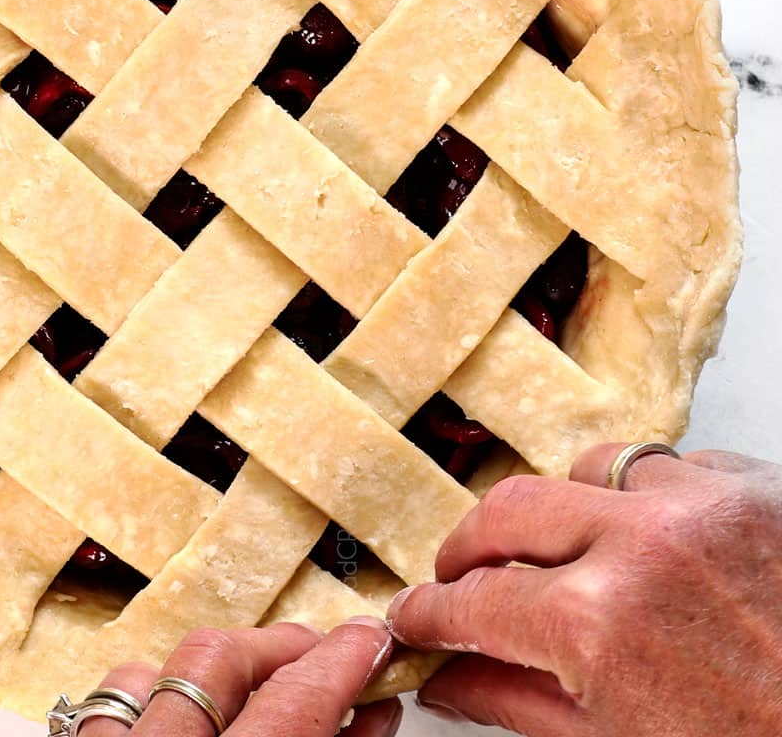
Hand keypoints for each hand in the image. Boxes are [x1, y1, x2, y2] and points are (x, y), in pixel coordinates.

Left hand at [79, 619, 400, 735]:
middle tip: (326, 656)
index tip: (370, 642)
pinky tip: (182, 711)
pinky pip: (107, 707)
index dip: (341, 664)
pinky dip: (151, 697)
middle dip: (280, 648)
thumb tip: (365, 718)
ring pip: (150, 672)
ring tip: (255, 684)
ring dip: (210, 668)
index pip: (292, 704)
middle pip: (215, 660)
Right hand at [386, 446, 781, 735]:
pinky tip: (650, 539)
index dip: (429, 612)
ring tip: (566, 551)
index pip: (470, 601)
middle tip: (465, 579)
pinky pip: (670, 464)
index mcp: (597, 623)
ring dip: (562, 510)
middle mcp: (642, 545)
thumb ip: (514, 703)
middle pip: (506, 510)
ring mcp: (704, 505)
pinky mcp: (758, 487)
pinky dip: (645, 496)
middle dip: (470, 549)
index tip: (419, 616)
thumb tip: (448, 679)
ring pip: (587, 469)